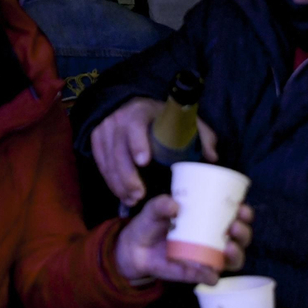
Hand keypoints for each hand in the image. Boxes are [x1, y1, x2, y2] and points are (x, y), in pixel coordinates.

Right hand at [89, 96, 218, 205]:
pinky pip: (101, 164)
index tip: (145, 162)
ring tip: (132, 200)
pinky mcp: (95, 140)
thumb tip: (212, 158)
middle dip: (127, 175)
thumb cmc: (163, 119)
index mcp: (141, 112)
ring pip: (108, 160)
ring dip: (119, 183)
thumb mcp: (184, 121)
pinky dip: (111, 182)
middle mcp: (118, 119)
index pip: (135, 126)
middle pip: (118, 149)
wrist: (131, 107)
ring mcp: (104, 130)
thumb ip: (202, 137)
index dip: (138, 143)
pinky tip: (122, 195)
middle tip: (139, 195)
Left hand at [116, 196, 252, 284]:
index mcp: (210, 218)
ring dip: (236, 254)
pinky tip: (209, 271)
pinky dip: (212, 275)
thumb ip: (161, 205)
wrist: (135, 249)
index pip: (236, 215)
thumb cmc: (151, 224)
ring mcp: (208, 257)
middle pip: (241, 238)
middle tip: (234, 227)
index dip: (244, 213)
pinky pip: (210, 277)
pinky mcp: (197, 273)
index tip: (241, 209)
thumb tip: (174, 205)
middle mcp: (215, 238)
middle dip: (244, 232)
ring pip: (233, 260)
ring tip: (228, 247)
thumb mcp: (153, 210)